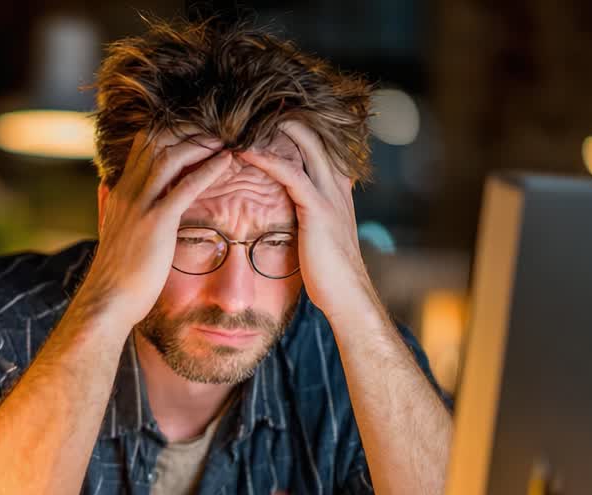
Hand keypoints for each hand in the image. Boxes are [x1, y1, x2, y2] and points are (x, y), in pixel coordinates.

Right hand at [79, 130, 232, 325]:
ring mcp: (141, 205)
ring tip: (224, 138)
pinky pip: (186, 186)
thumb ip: (110, 206)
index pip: (143, 145)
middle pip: (157, 141)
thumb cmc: (114, 273)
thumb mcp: (110, 231)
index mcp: (119, 192)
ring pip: (171, 157)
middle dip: (187, 130)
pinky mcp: (156, 222)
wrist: (107, 300)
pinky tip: (227, 160)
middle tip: (215, 127)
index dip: (170, 132)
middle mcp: (127, 192)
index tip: (194, 131)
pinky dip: (208, 169)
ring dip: (200, 143)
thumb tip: (108, 187)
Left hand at [239, 122, 377, 319]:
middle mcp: (338, 183)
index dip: (295, 126)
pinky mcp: (317, 207)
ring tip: (246, 115)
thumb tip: (292, 208)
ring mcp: (330, 193)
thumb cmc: (330, 270)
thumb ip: (310, 212)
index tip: (268, 113)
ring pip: (304, 144)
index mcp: (339, 186)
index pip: (319, 143)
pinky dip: (266, 157)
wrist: (347, 294)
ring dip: (274, 128)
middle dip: (286, 115)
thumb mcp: (321, 233)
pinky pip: (289, 172)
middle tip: (255, 102)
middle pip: (314, 133)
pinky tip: (244, 149)